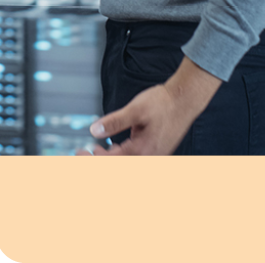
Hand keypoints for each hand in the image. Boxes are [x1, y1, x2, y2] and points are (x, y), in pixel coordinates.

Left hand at [75, 57, 220, 155]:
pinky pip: (135, 159)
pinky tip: (114, 146)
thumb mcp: (135, 109)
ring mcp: (153, 156)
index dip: (93, 160)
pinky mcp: (155, 151)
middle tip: (82, 153)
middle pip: (118, 166)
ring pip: (126, 163)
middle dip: (99, 161)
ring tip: (95, 149)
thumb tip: (93, 131)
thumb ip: (114, 122)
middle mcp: (149, 158)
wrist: (185, 99)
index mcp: (142, 151)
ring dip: (110, 158)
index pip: (112, 162)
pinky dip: (121, 154)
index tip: (78, 153)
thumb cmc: (163, 103)